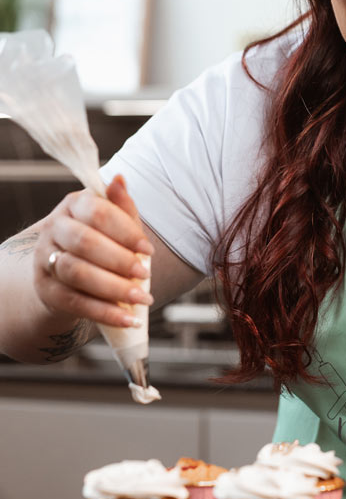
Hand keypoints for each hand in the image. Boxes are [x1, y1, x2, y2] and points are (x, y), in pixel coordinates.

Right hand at [33, 174, 154, 327]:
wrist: (68, 276)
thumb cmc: (101, 244)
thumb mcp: (115, 225)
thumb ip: (121, 207)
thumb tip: (120, 180)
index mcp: (73, 206)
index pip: (97, 212)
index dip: (124, 231)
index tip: (147, 249)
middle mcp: (54, 229)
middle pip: (85, 242)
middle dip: (119, 260)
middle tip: (145, 274)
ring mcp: (46, 260)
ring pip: (76, 273)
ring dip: (113, 288)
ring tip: (142, 298)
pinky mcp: (47, 290)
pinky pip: (75, 303)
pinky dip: (105, 312)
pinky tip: (128, 319)